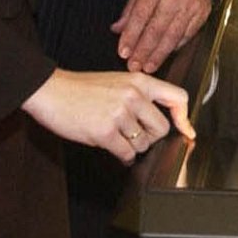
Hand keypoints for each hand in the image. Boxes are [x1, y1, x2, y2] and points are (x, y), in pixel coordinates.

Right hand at [21, 68, 194, 163]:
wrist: (51, 90)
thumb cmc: (81, 88)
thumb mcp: (116, 82)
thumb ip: (138, 95)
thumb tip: (160, 120)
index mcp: (139, 81)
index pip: (177, 97)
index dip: (184, 118)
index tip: (187, 131)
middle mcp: (133, 95)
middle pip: (162, 129)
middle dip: (149, 138)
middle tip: (132, 135)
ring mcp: (120, 113)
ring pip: (143, 145)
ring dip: (131, 147)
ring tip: (115, 136)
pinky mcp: (105, 131)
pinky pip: (127, 154)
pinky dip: (122, 156)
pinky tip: (113, 148)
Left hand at [112, 0, 213, 72]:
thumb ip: (131, 6)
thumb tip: (118, 29)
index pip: (140, 16)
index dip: (131, 36)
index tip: (124, 51)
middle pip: (157, 29)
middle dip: (143, 51)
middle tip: (134, 65)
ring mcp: (190, 5)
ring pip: (172, 36)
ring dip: (159, 54)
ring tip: (148, 66)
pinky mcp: (201, 13)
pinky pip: (187, 35)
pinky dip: (175, 47)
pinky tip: (165, 55)